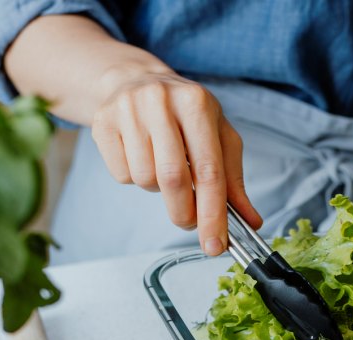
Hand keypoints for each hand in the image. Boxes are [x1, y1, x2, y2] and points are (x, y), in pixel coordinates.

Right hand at [89, 67, 261, 255]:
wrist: (136, 81)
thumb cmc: (185, 115)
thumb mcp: (218, 137)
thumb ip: (233, 181)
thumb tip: (251, 221)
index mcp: (196, 103)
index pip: (208, 170)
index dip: (213, 213)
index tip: (216, 245)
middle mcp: (161, 101)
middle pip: (173, 179)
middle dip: (184, 213)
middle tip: (189, 222)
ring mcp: (128, 109)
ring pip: (145, 179)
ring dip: (158, 190)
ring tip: (162, 167)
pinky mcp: (102, 121)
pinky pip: (122, 174)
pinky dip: (135, 179)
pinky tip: (141, 157)